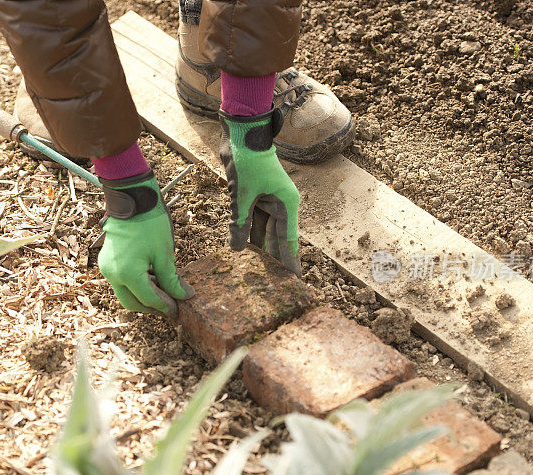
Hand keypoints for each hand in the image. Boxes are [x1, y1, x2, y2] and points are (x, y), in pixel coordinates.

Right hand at [98, 171, 192, 316]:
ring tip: (163, 292)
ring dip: (143, 296)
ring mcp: (107, 268)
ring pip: (125, 293)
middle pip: (132, 303)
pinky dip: (135, 285)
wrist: (131, 198)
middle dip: (151, 307)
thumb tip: (184, 296)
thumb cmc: (149, 223)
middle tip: (170, 306)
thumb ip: (172, 279)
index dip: (166, 306)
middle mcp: (113, 274)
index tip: (179, 308)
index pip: (149, 300)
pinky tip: (151, 279)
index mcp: (128, 274)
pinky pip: (120, 281)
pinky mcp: (106, 261)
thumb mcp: (164, 253)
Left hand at [219, 109, 300, 273]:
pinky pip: (252, 221)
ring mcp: (267, 201)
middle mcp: (280, 205)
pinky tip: (243, 249)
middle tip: (273, 283)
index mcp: (286, 205)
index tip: (295, 280)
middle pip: (277, 238)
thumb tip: (238, 250)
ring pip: (263, 231)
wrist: (241, 134)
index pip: (289, 240)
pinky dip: (247, 233)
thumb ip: (240, 224)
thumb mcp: (242, 197)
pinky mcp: (254, 197)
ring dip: (258, 248)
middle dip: (274, 259)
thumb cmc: (248, 161)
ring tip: (257, 272)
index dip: (290, 261)